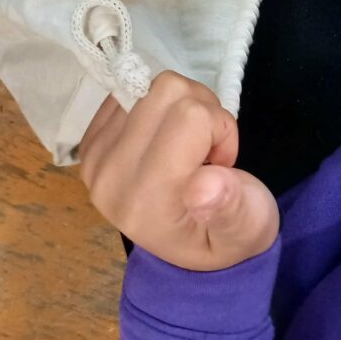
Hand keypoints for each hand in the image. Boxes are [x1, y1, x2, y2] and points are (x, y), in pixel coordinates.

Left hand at [80, 72, 278, 270]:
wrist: (194, 256)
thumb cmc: (230, 233)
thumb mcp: (250, 230)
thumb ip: (232, 210)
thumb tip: (203, 186)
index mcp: (149, 203)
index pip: (190, 116)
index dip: (221, 129)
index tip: (220, 166)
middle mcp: (111, 178)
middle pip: (167, 89)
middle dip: (203, 110)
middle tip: (209, 151)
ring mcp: (95, 158)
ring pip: (151, 83)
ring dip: (183, 103)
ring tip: (191, 143)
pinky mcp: (90, 142)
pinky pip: (130, 89)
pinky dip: (159, 105)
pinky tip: (167, 136)